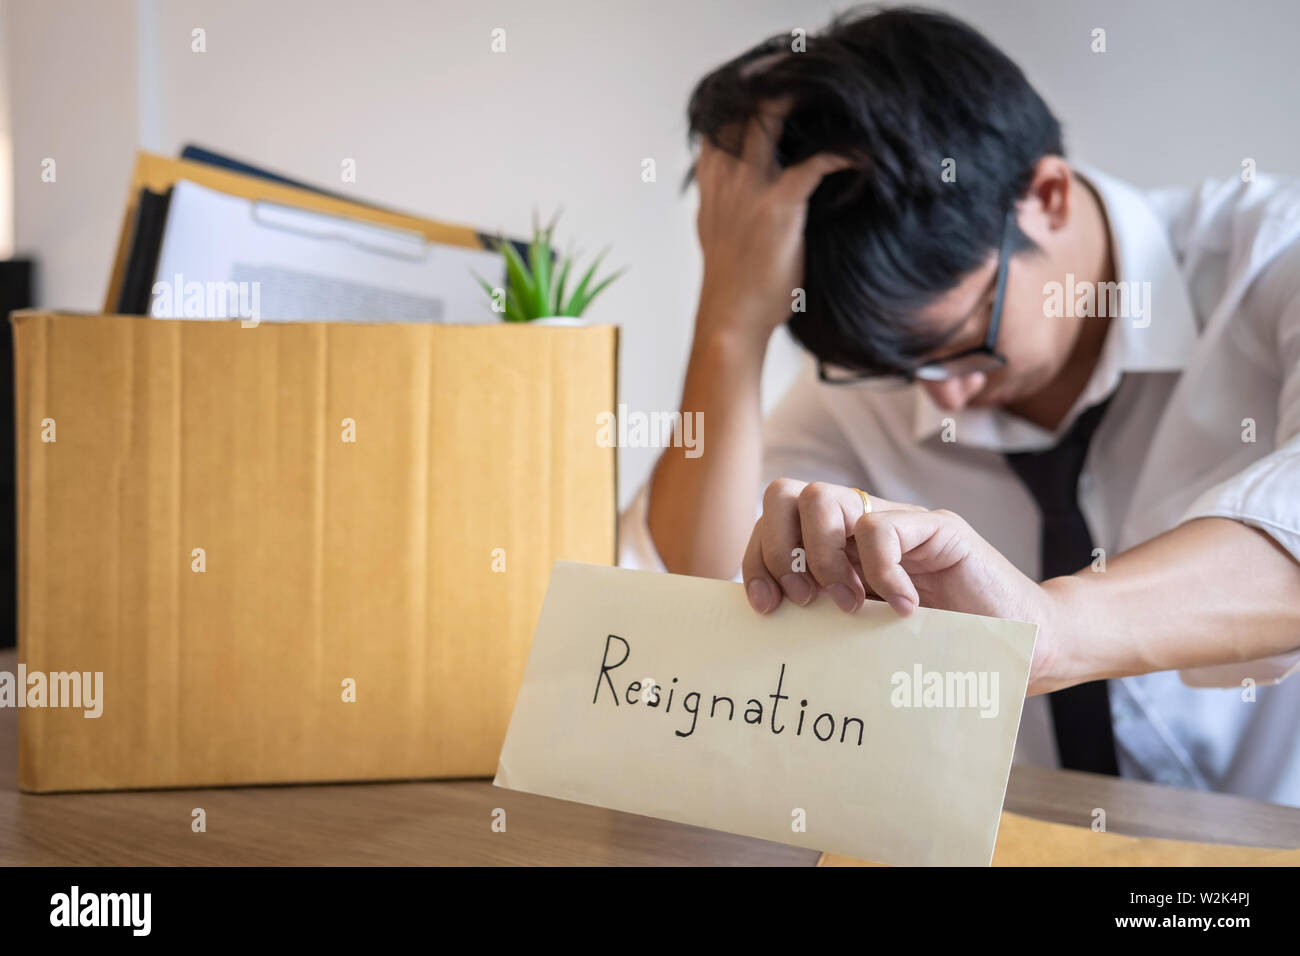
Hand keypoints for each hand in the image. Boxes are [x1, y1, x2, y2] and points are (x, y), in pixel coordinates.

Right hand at [693, 102, 850, 338]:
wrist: (730, 322)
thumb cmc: (734, 285)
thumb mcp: (717, 233)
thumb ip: (726, 201)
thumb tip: (741, 190)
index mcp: (712, 183)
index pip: (720, 119)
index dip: (747, 96)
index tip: (776, 89)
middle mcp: (727, 177)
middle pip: (743, 105)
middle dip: (776, 82)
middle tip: (811, 77)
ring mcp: (750, 190)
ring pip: (770, 118)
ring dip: (804, 99)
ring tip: (835, 97)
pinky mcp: (778, 208)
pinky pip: (815, 164)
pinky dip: (843, 154)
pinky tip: (861, 156)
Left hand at [741, 479, 1064, 693]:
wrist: (1021, 647)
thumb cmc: (939, 649)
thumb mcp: (863, 636)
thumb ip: (822, 619)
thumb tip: (764, 625)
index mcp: (836, 548)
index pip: (772, 523)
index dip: (756, 559)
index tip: (766, 606)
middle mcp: (860, 526)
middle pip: (785, 495)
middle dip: (779, 550)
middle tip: (806, 600)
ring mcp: (898, 521)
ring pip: (824, 498)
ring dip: (823, 556)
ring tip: (850, 604)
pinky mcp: (937, 528)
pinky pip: (882, 527)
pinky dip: (881, 571)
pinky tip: (903, 608)